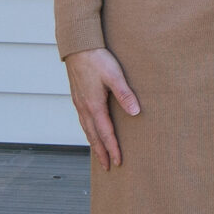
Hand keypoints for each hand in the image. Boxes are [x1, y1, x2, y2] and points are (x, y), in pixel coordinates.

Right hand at [65, 47, 138, 169]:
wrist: (78, 46)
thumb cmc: (98, 60)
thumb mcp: (115, 76)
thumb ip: (125, 94)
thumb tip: (136, 113)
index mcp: (94, 106)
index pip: (105, 133)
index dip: (112, 148)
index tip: (118, 162)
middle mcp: (84, 108)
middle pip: (94, 136)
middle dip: (101, 152)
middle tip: (108, 167)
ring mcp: (79, 103)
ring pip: (86, 129)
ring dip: (94, 143)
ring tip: (99, 155)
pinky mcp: (77, 97)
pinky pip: (83, 120)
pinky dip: (88, 131)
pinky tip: (91, 131)